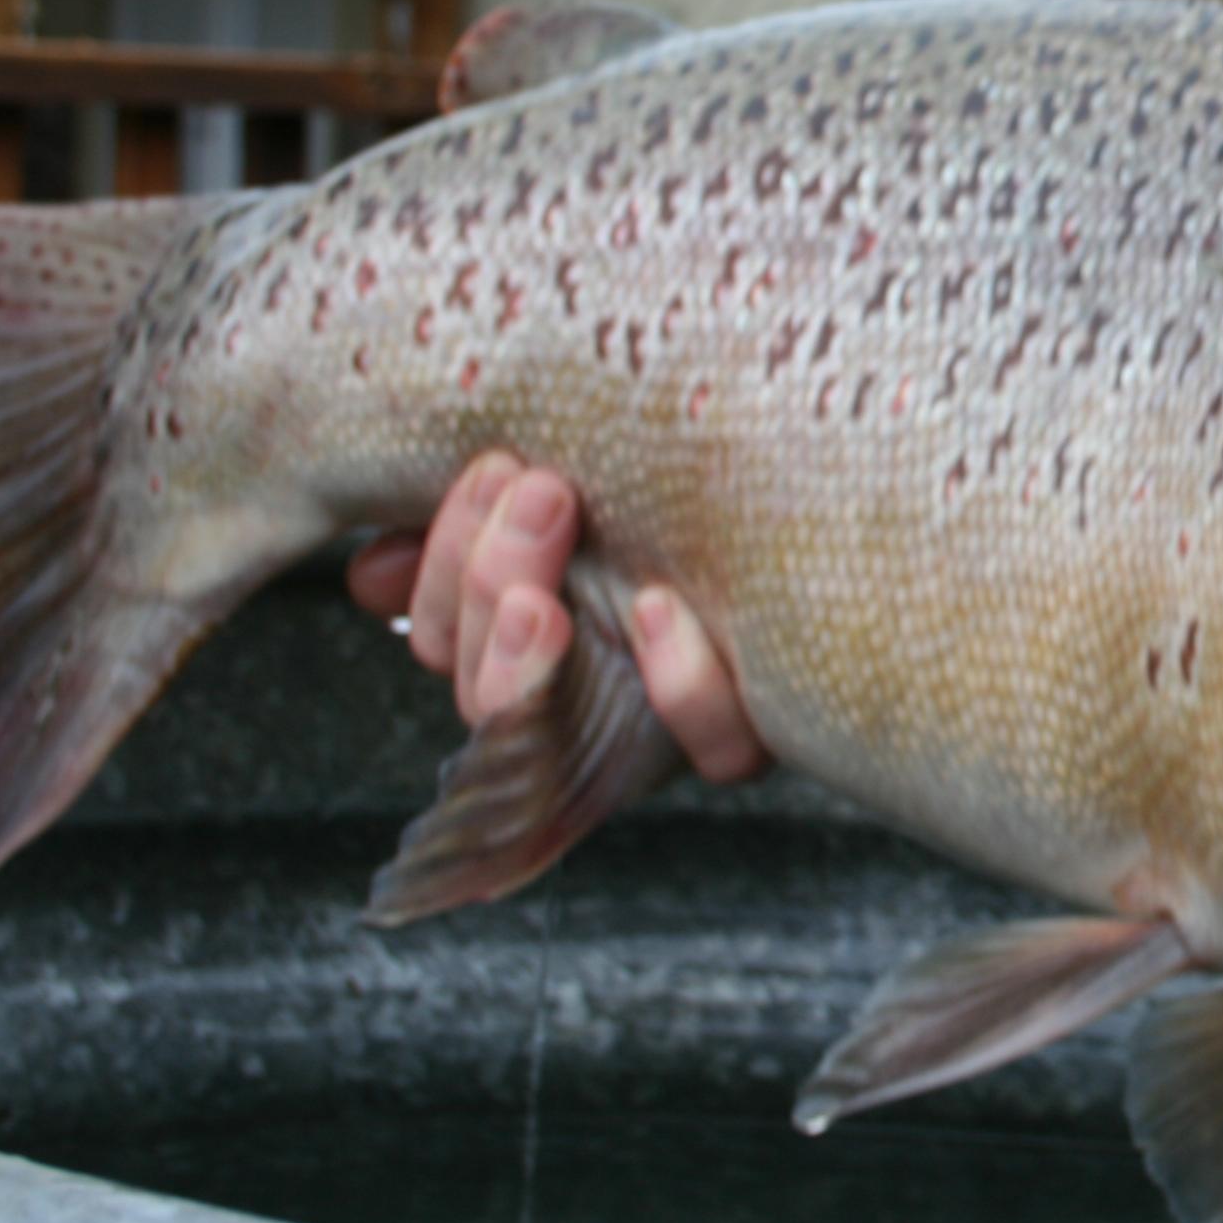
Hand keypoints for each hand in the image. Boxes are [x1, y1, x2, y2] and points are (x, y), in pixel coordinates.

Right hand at [345, 450, 771, 781]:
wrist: (852, 521)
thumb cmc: (692, 500)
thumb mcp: (573, 498)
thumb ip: (474, 524)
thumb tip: (370, 571)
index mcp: (533, 640)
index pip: (446, 640)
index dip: (438, 577)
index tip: (487, 470)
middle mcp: (587, 698)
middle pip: (489, 693)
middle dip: (485, 582)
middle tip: (540, 489)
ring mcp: (662, 727)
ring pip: (562, 729)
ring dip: (533, 647)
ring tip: (555, 544)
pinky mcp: (752, 734)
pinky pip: (714, 752)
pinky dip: (681, 686)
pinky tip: (659, 609)